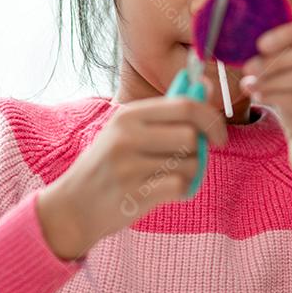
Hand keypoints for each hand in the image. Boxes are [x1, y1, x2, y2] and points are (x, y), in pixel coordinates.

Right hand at [36, 84, 226, 259]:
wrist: (73, 207)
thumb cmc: (109, 166)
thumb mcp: (127, 131)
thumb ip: (167, 112)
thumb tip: (206, 85)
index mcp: (128, 115)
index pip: (185, 105)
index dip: (211, 119)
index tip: (218, 135)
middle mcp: (127, 136)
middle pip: (190, 135)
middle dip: (201, 150)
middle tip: (192, 159)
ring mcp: (129, 165)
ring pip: (190, 163)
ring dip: (191, 173)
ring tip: (169, 177)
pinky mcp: (134, 193)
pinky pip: (180, 186)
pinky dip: (182, 191)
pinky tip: (167, 192)